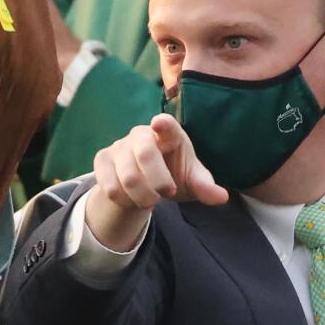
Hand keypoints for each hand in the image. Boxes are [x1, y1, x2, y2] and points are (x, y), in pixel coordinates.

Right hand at [84, 114, 227, 251]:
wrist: (144, 183)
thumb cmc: (173, 174)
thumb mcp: (192, 181)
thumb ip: (204, 187)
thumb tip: (222, 197)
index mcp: (169, 133)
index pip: (166, 124)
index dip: (163, 124)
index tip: (159, 123)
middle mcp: (141, 134)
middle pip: (145, 155)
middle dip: (157, 182)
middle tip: (166, 194)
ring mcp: (119, 145)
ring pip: (127, 177)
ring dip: (142, 197)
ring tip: (150, 199)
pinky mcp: (102, 159)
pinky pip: (110, 186)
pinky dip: (124, 200)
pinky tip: (131, 198)